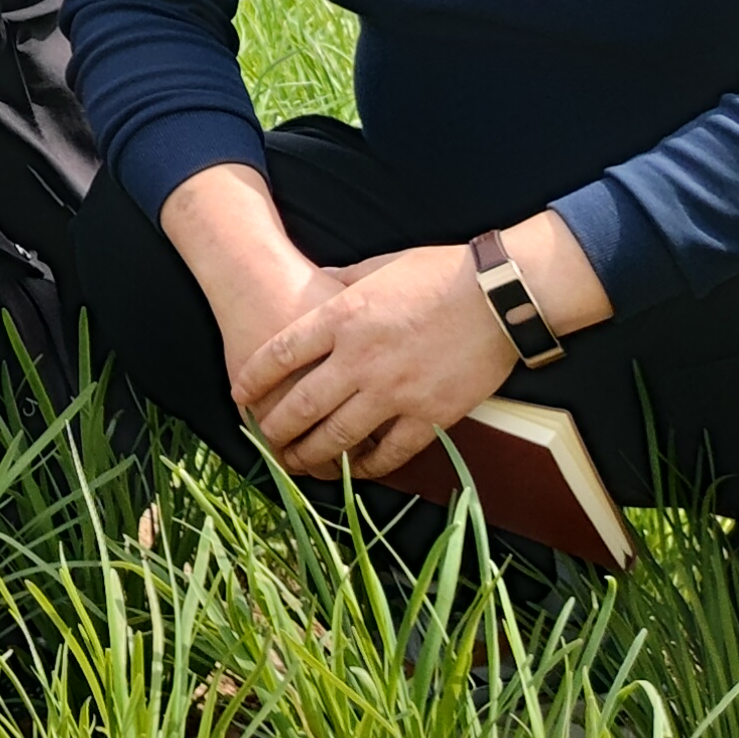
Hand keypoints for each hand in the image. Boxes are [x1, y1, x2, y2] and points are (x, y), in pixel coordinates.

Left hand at [234, 243, 516, 480]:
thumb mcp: (379, 267)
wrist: (499, 295)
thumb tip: (319, 281)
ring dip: (312, 454)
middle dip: (275, 427)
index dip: (254, 378)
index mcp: (342, 316)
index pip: (281, 354)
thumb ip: (343, 281)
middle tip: (264, 439)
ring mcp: (394, 390)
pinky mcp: (430, 414)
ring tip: (297, 464)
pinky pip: (391, 451)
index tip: (239, 395)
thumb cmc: (439, 272)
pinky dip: (370, 465)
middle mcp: (360, 358)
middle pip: (302, 403)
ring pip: (339, 435)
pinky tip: (358, 471)